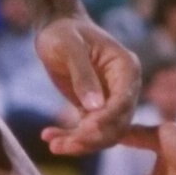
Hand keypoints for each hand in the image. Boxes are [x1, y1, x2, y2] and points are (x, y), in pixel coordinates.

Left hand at [35, 15, 141, 153]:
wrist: (55, 28)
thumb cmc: (64, 32)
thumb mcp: (70, 48)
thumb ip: (83, 75)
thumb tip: (95, 107)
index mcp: (126, 69)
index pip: (124, 101)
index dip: (108, 118)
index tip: (86, 129)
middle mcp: (124, 87)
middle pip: (117, 124)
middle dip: (91, 138)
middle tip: (62, 145)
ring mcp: (111, 100)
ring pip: (103, 132)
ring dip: (80, 143)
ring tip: (52, 144)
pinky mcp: (94, 108)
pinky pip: (87, 130)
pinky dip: (70, 137)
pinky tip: (48, 136)